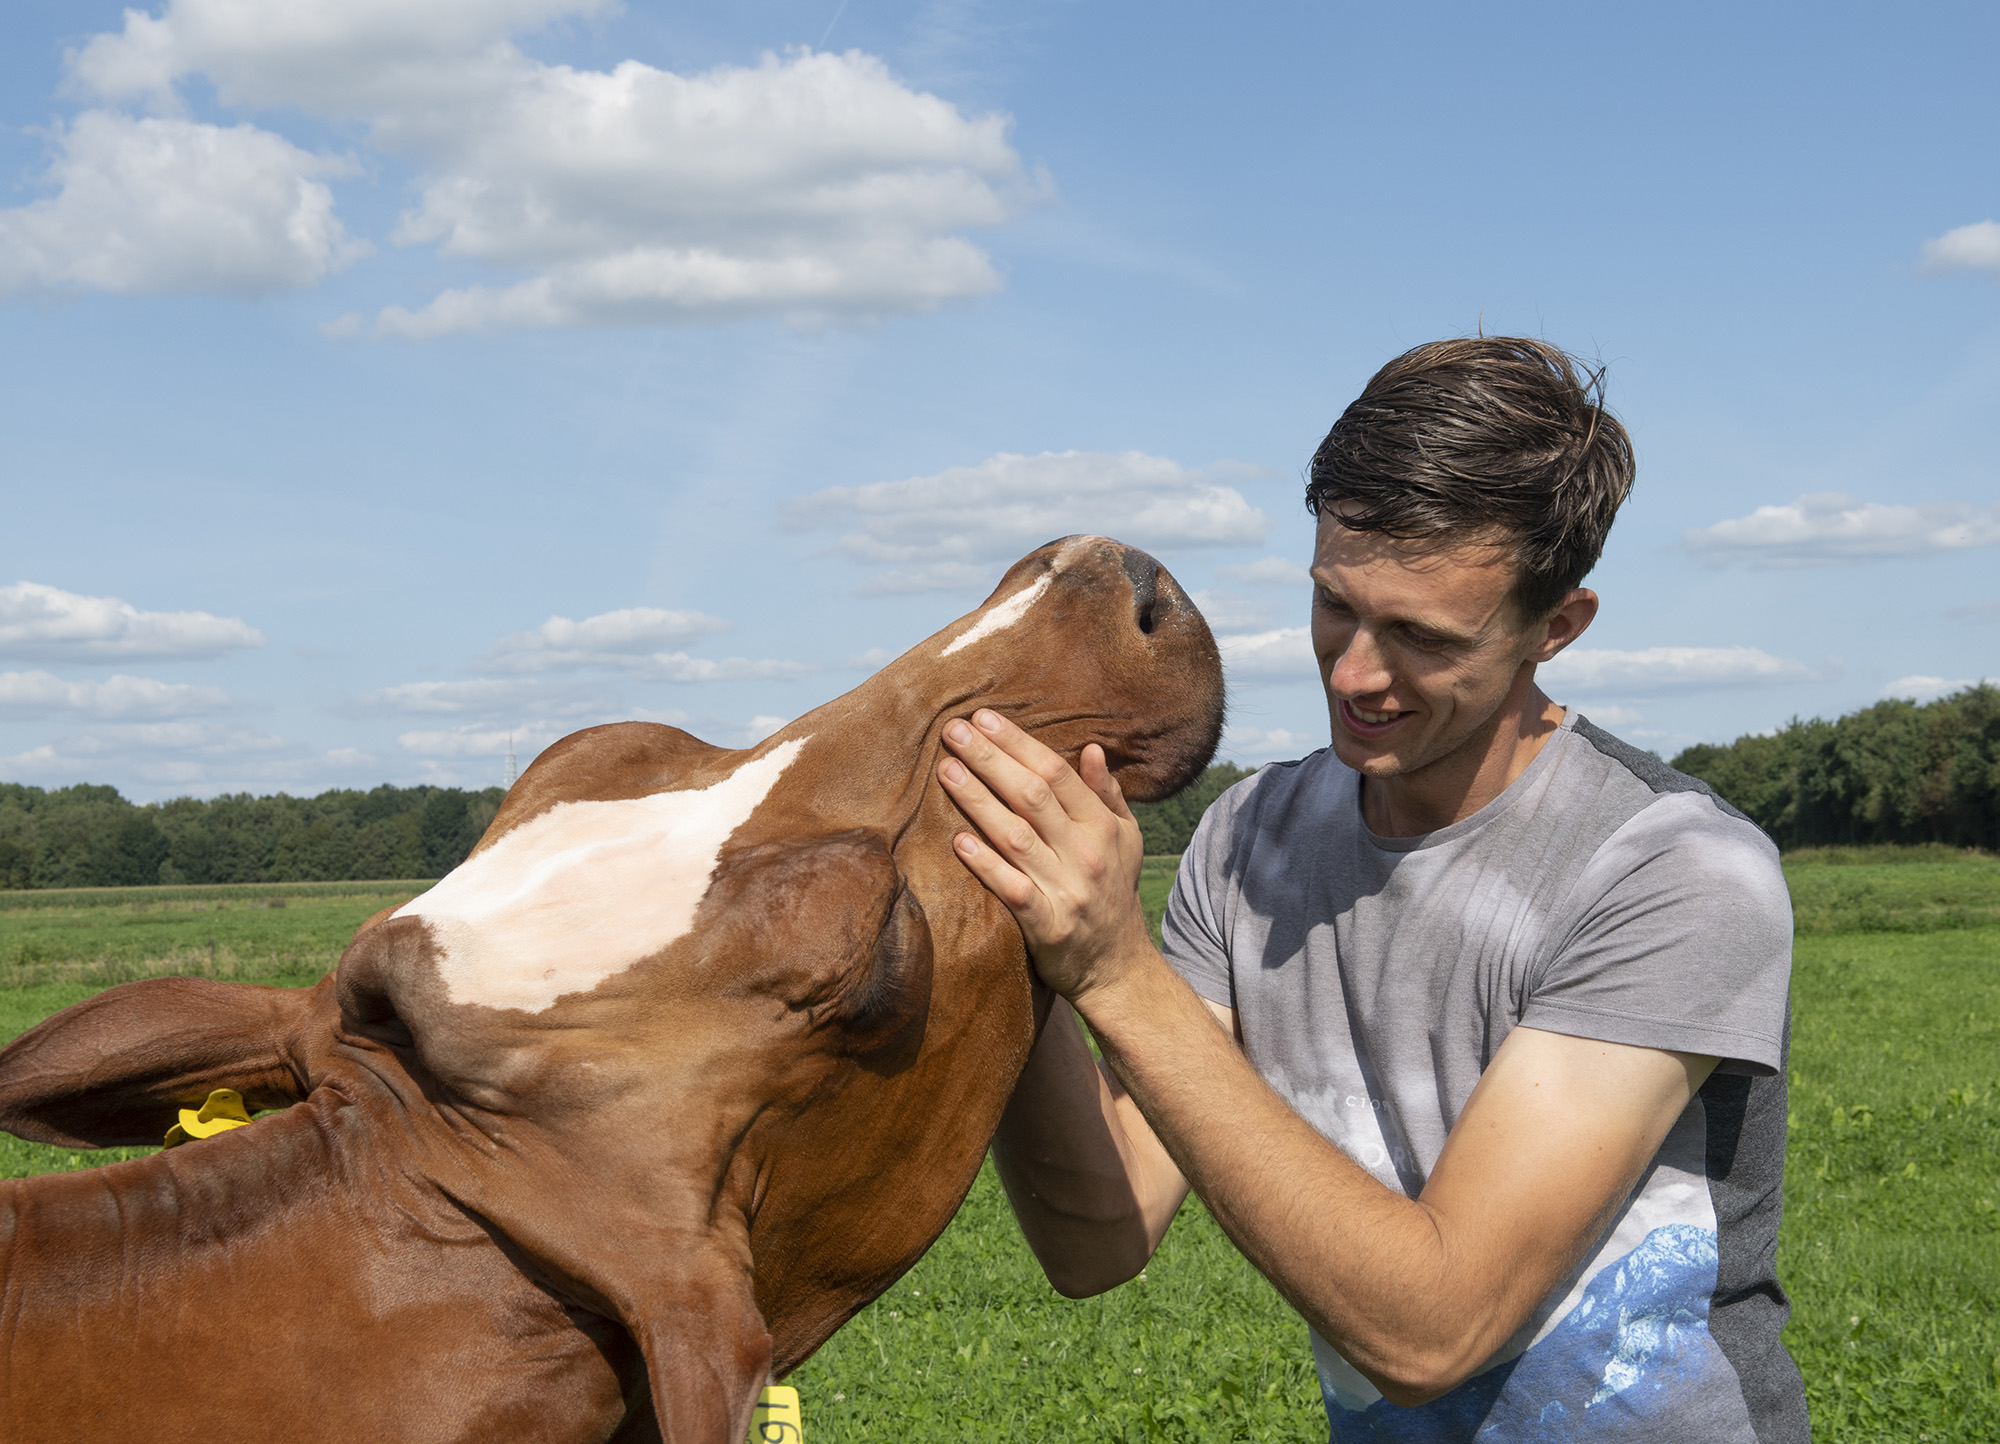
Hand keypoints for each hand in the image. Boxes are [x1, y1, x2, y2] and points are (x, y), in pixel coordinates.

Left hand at [938, 709, 1154, 999]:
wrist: (1118, 967)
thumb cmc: (1114, 891)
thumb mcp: (1125, 840)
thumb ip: (1107, 795)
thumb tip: (1091, 749)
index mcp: (1102, 827)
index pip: (1057, 773)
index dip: (1018, 743)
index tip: (984, 718)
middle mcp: (1086, 854)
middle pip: (1032, 796)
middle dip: (990, 759)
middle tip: (952, 730)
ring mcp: (1067, 890)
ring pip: (1016, 836)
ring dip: (978, 800)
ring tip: (945, 770)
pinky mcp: (1047, 926)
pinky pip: (1012, 889)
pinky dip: (986, 865)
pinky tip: (958, 841)